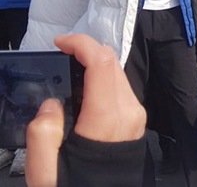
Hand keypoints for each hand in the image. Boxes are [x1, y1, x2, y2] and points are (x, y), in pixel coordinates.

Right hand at [25, 34, 145, 186]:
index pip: (102, 64)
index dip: (82, 44)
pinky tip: (85, 90)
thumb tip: (51, 105)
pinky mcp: (136, 120)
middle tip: (63, 54)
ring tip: (71, 70)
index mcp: (106, 118)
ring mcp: (136, 115)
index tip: (61, 42)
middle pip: (112, 63)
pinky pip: (121, 88)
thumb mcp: (46, 170)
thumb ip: (42, 132)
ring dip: (96, 64)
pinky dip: (103, 80)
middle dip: (87, 50)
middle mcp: (128, 112)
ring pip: (118, 73)